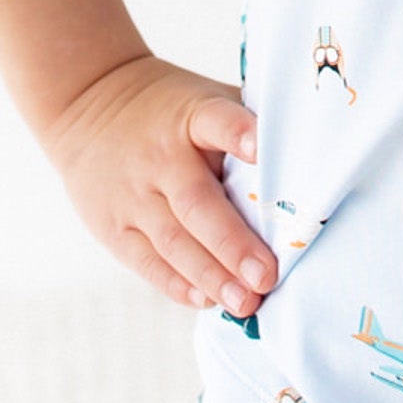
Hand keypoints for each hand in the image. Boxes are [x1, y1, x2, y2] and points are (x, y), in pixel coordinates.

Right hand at [39, 54, 274, 314]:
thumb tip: (312, 149)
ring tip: (246, 303)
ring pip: (173, 242)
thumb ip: (247, 122)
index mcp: (191, 117)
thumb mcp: (205, 99)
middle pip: (197, 204)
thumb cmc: (171, 110)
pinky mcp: (115, 228)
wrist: (89, 103)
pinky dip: (178, 285)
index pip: (216, 120)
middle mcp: (161, 159)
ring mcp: (134, 196)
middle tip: (267, 276)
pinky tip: (207, 300)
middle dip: (233, 243)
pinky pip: (149, 263)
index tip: (262, 148)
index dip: (239, 133)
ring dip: (211, 277)